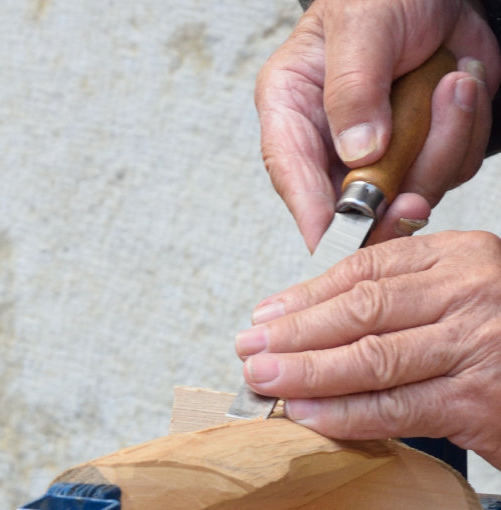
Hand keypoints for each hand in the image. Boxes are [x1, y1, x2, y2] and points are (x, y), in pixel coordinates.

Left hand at [233, 230, 500, 465]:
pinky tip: (307, 415)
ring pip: (371, 357)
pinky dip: (343, 414)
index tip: (266, 314)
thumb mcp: (464, 303)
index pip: (369, 270)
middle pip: (362, 309)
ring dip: (308, 373)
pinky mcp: (474, 401)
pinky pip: (393, 408)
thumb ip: (409, 296)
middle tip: (250, 349)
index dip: (308, 295)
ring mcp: (475, 344)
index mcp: (463, 257)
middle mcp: (471, 292)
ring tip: (265, 381)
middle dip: (296, 332)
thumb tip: (321, 308)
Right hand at [257, 0, 498, 247]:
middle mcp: (333, 145)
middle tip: (414, 193)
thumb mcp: (361, 24)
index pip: (293, 174)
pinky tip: (461, 83)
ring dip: (445, 143)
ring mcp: (381, 155)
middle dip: (396, 196)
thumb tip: (358, 151)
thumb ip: (353, 87)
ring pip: (413, 192)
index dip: (314, 216)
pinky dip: (466, 130)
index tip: (339, 237)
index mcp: (294, 112)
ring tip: (455, 82)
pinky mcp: (423, 152)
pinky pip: (451, 170)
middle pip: (357, 205)